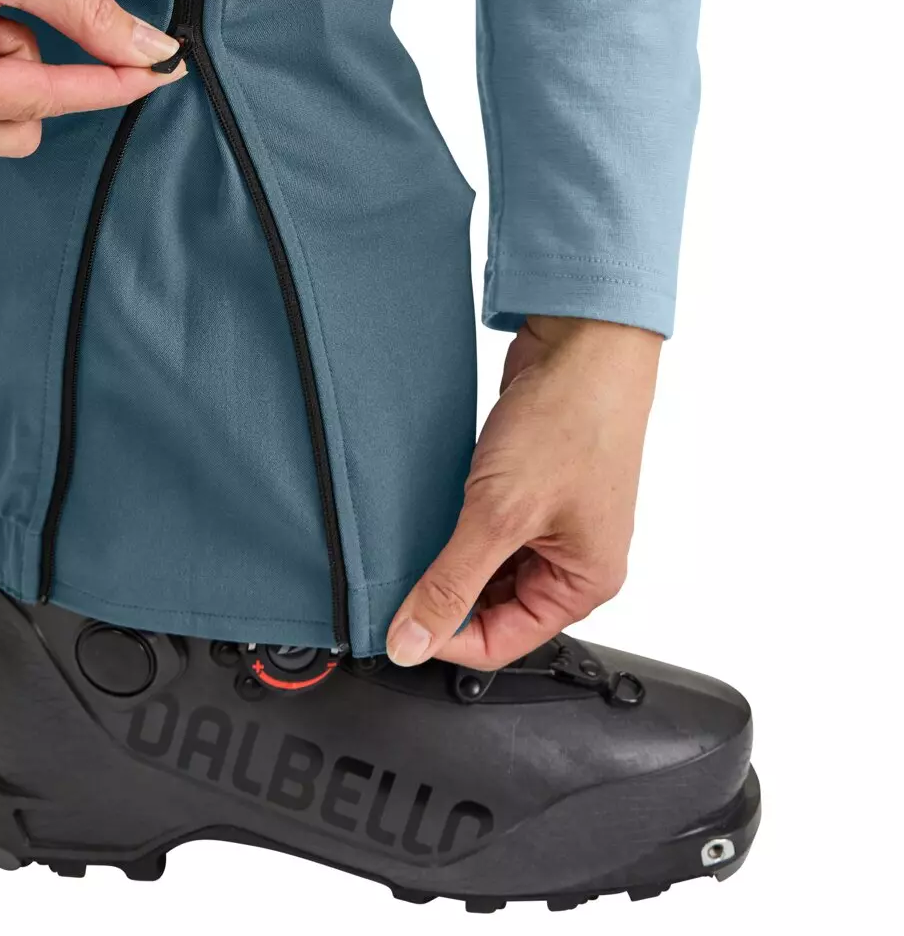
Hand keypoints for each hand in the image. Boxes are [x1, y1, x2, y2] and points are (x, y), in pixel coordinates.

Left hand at [386, 315, 660, 669]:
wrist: (583, 338)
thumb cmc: (571, 418)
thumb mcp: (499, 513)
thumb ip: (451, 583)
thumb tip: (411, 642)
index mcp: (585, 583)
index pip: (502, 641)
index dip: (444, 638)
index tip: (395, 623)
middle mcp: (573, 557)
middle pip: (492, 605)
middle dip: (444, 592)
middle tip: (397, 573)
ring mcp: (552, 519)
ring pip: (486, 563)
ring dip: (448, 553)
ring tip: (415, 532)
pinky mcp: (529, 485)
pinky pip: (485, 524)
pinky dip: (455, 520)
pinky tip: (430, 506)